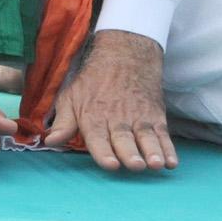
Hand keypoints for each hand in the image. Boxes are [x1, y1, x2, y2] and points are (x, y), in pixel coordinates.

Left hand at [43, 30, 176, 172]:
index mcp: (94, 118)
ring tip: (156, 164)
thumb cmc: (94, 82)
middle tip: (137, 165)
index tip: (112, 165)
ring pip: (146, 138)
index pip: (98, 139)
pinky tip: (172, 162)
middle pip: (124, 140)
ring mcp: (139, 118)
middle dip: (131, 154)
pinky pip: (163, 134)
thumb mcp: (72, 97)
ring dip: (152, 152)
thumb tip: (49, 141)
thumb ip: (63, 123)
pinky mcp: (155, 117)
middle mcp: (117, 120)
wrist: (125, 55)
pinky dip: (169, 148)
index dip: (104, 153)